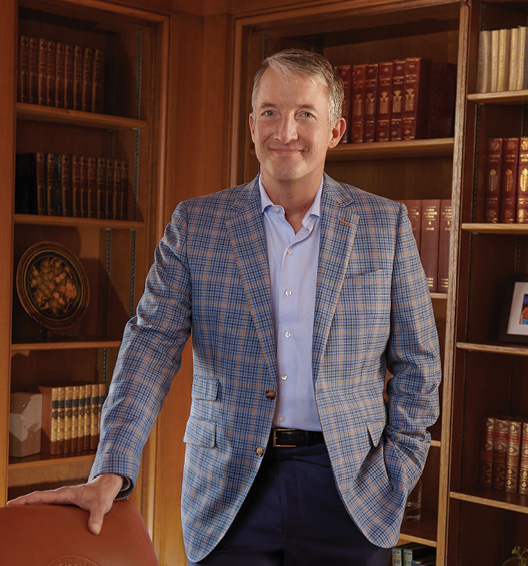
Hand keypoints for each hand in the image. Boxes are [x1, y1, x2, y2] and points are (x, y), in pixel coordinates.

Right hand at [6, 473, 123, 534]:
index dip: (26, 500)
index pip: (42, 496)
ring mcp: (62, 498)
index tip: (12, 503)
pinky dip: (37, 507)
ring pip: (41, 501)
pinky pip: (47, 504)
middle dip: (22, 502)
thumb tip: (95, 531)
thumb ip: (97, 518)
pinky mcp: (64, 502)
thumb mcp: (100, 506)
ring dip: (28, 505)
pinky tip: (32, 516)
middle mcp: (61, 494)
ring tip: (14, 514)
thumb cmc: (102, 495)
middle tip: (7, 510)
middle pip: (37, 498)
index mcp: (65, 493)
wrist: (106, 487)